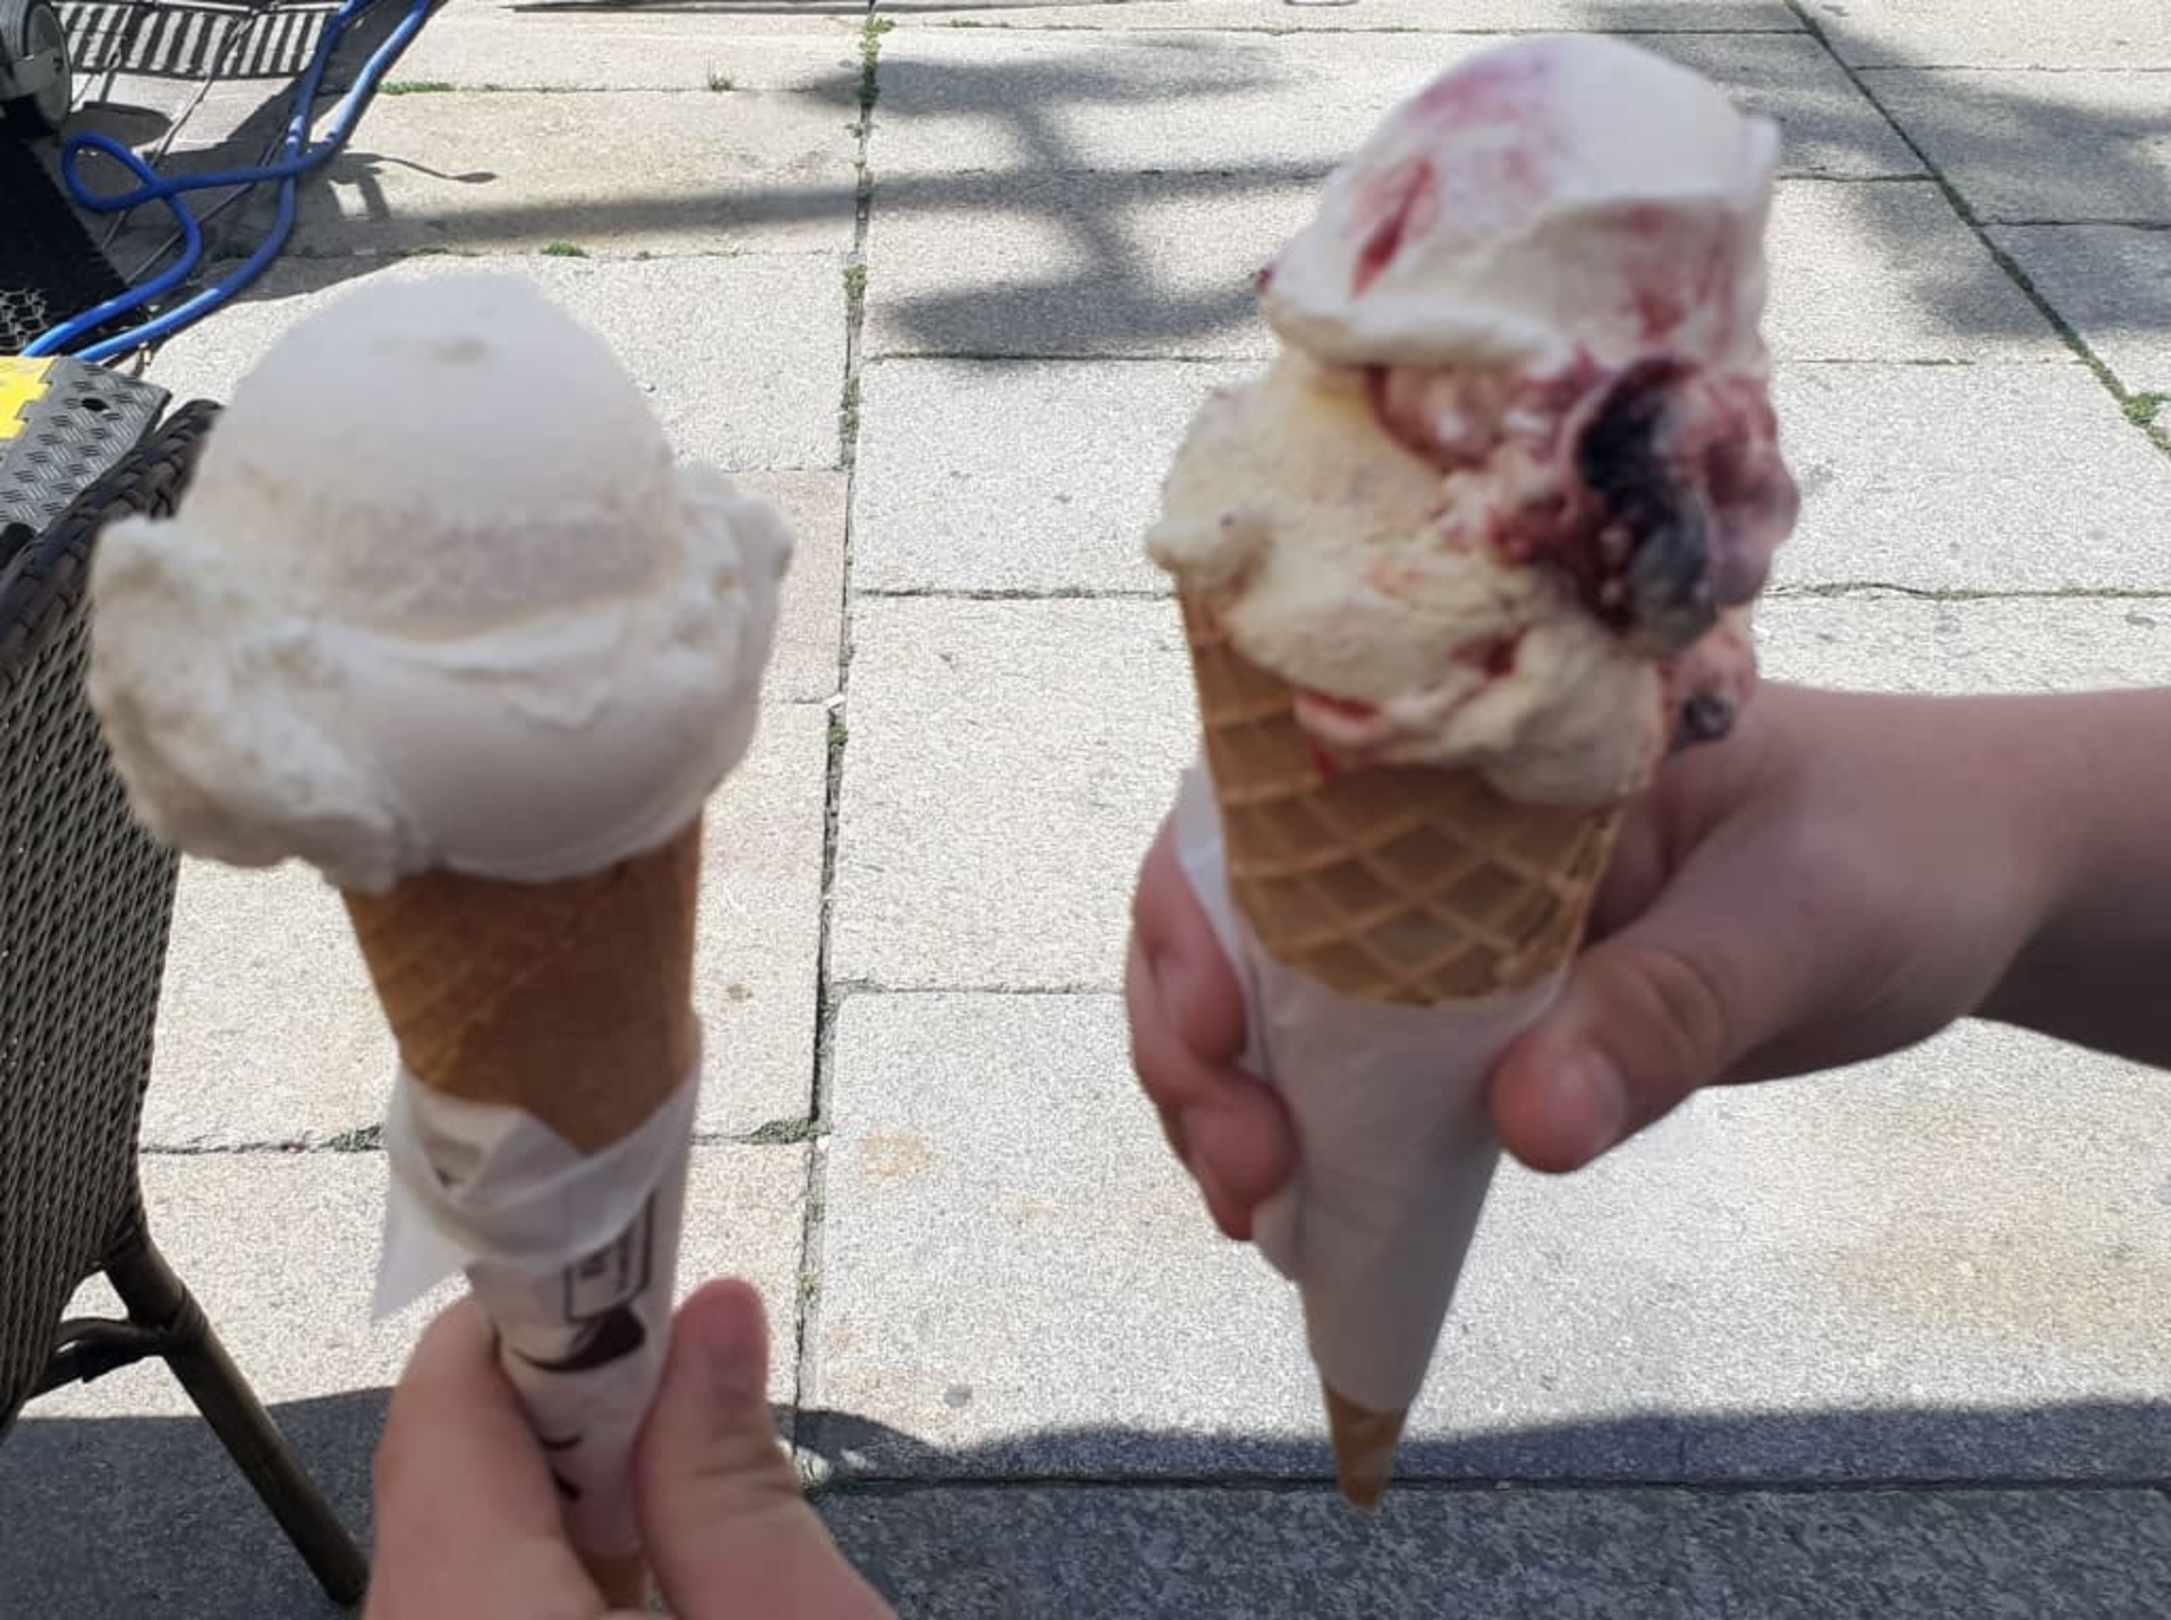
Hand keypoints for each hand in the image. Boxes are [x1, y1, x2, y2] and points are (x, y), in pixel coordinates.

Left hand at [367, 1279, 894, 1619]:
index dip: (532, 1316)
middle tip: (686, 1371)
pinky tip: (648, 1576)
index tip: (629, 1268)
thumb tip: (715, 1307)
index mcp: (472, 1618)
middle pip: (442, 1487)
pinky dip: (543, 1577)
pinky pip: (470, 1618)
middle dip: (562, 1410)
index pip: (444, 1411)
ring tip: (679, 1471)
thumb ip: (730, 1478)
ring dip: (558, 1499)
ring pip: (451, 1563)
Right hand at [1128, 684, 2076, 1228]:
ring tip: (1253, 1210)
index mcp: (1477, 744)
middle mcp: (1429, 821)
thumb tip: (1523, 1127)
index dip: (1194, 907)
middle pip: (1233, 904)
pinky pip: (1357, 1059)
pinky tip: (1297, 1212)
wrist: (1973, 880)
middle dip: (1192, 1035)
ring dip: (1227, 1095)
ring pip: (1272, 989)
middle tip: (1240, 1168)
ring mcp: (1444, 914)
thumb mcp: (1799, 920)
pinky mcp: (1481, 1000)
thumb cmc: (1899, 848)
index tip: (1203, 1029)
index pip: (1275, 794)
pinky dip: (1310, 1131)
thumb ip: (1669, 1011)